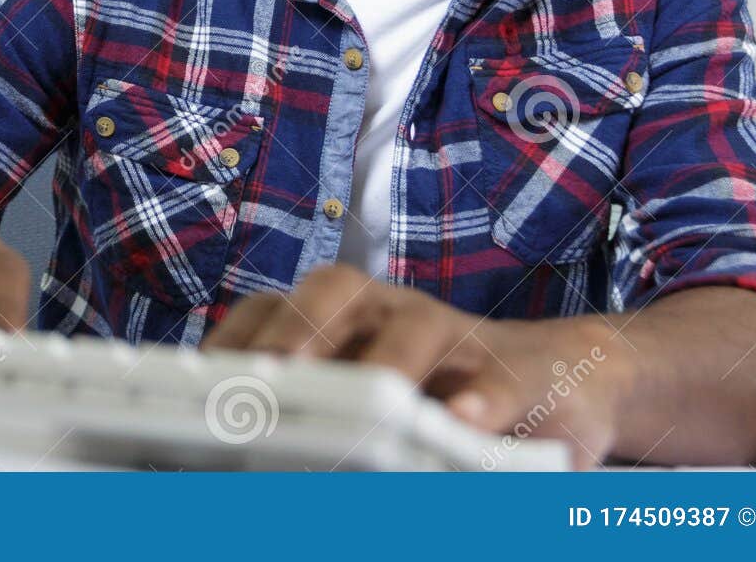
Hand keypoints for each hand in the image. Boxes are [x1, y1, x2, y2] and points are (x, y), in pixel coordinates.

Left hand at [202, 263, 629, 466]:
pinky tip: (462, 424)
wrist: (558, 379)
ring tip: (366, 400)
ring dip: (385, 360)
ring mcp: (451, 333)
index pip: (270, 310)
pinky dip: (480, 399)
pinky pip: (496, 376)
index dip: (235, 339)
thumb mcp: (364, 394)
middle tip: (265, 379)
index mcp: (335, 318)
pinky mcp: (515, 368)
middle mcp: (385, 311)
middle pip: (331, 294)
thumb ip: (307, 413)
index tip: (198, 380)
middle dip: (293, 332)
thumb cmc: (434, 391)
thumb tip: (223, 459)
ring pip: (413, 324)